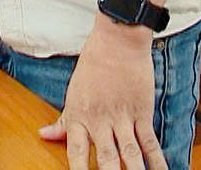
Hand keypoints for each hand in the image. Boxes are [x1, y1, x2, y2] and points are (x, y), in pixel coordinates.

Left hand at [39, 22, 163, 169]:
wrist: (117, 42)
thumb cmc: (93, 66)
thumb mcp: (72, 94)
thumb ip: (62, 121)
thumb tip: (43, 135)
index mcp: (80, 117)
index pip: (76, 152)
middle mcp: (101, 121)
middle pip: (106, 158)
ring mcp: (123, 118)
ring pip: (130, 153)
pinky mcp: (142, 112)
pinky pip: (150, 141)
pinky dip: (157, 160)